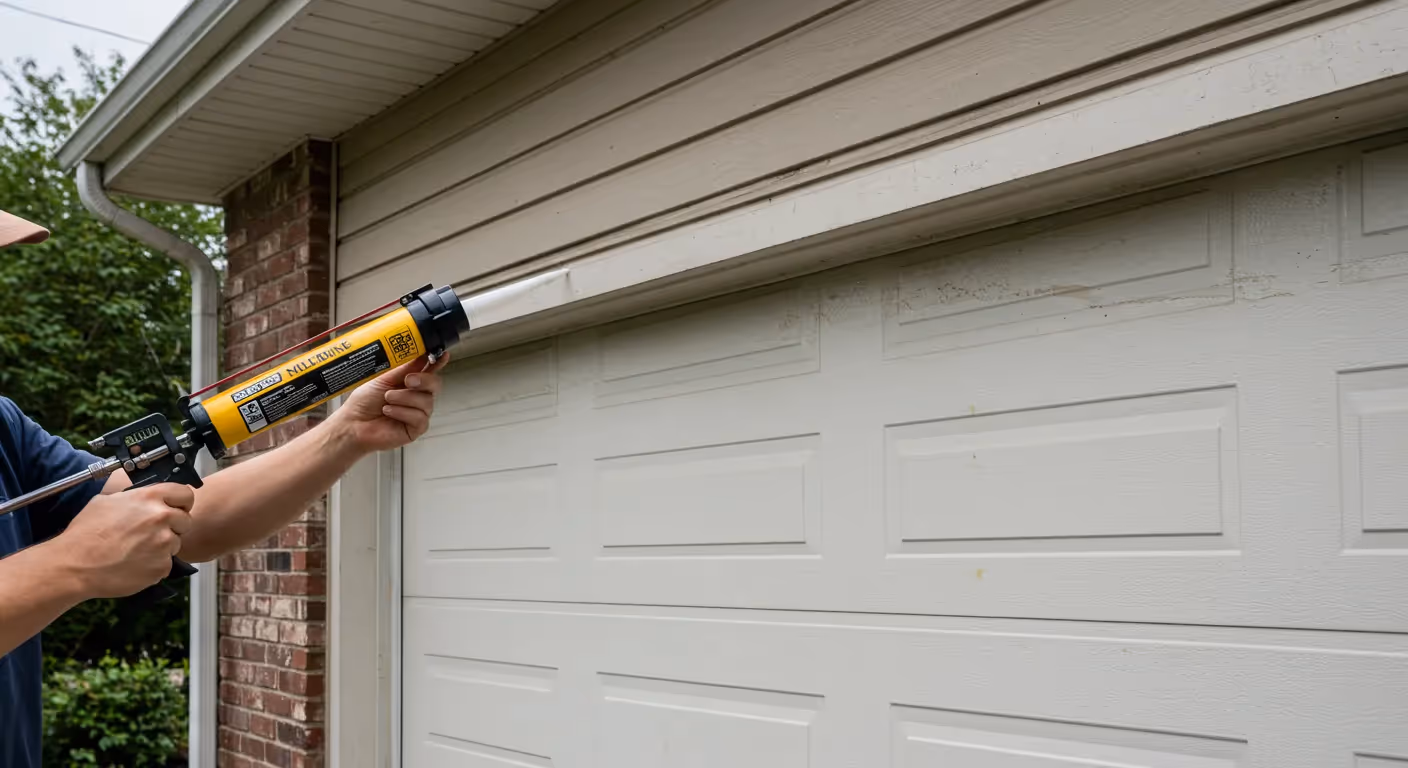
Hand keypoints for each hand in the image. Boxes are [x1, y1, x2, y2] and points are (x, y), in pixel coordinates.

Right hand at [57, 484, 194, 597]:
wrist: (74, 566)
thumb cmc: (85, 535)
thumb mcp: (106, 501)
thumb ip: (135, 497)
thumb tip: (146, 497)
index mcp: (149, 498)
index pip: (185, 493)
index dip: (181, 502)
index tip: (176, 508)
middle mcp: (161, 518)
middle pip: (185, 520)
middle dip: (172, 526)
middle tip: (150, 533)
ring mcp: (164, 543)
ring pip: (175, 543)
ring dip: (162, 547)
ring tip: (135, 550)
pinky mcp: (162, 566)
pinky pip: (165, 564)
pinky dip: (154, 565)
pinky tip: (134, 563)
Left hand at [330, 353, 447, 452]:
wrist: (353, 423)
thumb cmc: (364, 402)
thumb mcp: (383, 378)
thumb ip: (403, 367)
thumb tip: (419, 353)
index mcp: (409, 382)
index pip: (429, 370)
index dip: (438, 362)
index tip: (442, 354)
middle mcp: (416, 397)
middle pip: (435, 384)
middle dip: (424, 380)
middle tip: (407, 380)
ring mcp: (418, 413)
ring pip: (426, 401)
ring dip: (404, 398)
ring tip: (387, 400)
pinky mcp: (416, 428)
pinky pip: (419, 417)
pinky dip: (402, 412)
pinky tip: (389, 412)